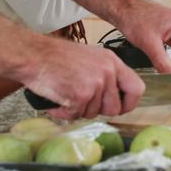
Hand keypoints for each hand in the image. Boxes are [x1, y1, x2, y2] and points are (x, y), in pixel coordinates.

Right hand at [20, 35, 145, 119]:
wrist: (34, 55)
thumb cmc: (56, 57)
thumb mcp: (90, 58)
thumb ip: (105, 75)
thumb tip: (113, 98)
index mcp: (112, 62)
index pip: (137, 88)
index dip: (129, 103)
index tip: (120, 108)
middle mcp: (107, 72)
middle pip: (114, 108)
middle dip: (97, 111)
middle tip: (82, 103)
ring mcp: (95, 84)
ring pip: (93, 113)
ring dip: (77, 110)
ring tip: (65, 95)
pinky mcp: (80, 95)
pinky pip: (76, 115)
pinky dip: (64, 113)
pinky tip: (56, 100)